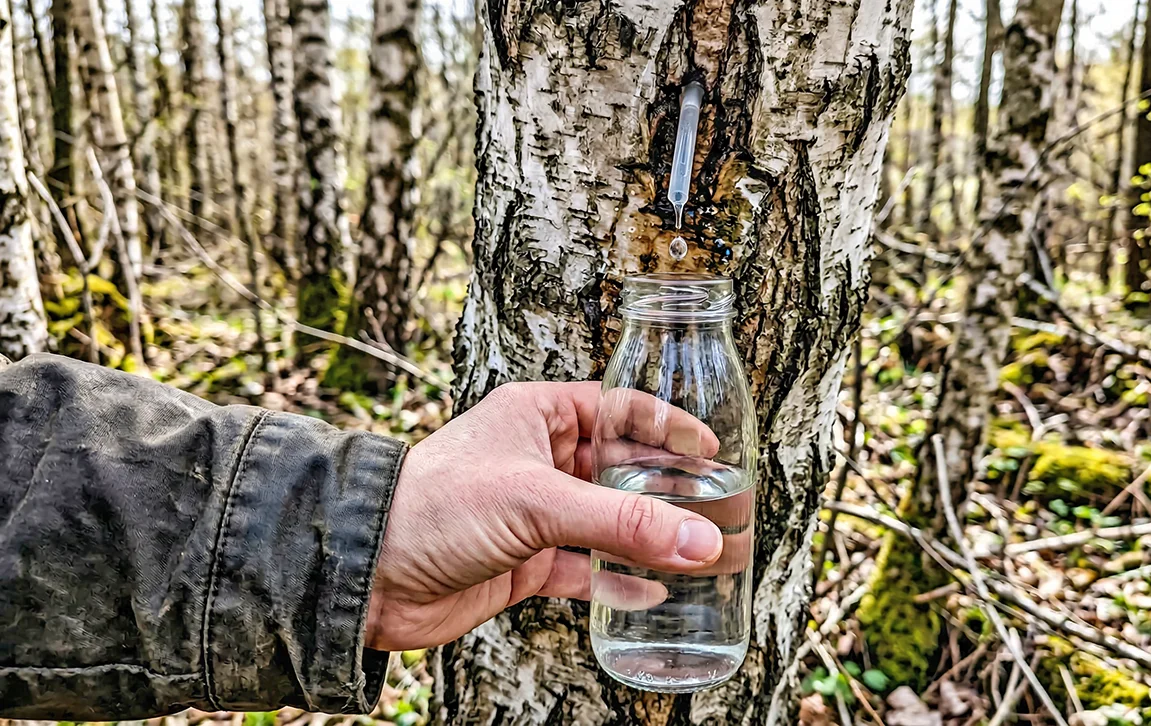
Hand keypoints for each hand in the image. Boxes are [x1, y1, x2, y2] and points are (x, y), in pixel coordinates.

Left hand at [364, 382, 724, 650]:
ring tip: (700, 552)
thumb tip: (699, 540)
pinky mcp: (524, 562)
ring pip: (607, 522)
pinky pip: (584, 569)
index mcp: (538, 415)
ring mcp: (533, 514)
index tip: (711, 448)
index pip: (618, 408)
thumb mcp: (537, 501)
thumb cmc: (432, 506)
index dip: (666, 425)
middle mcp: (539, 460)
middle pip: (621, 469)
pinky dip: (616, 581)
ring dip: (649, 538)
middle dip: (667, 490)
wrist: (367, 573)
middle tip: (718, 507)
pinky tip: (651, 593)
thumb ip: (622, 523)